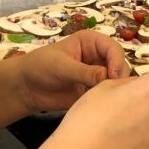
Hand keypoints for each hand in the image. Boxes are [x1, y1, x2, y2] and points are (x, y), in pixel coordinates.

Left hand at [14, 31, 129, 113]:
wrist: (27, 88)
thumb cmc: (40, 67)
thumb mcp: (62, 66)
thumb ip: (85, 72)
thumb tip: (108, 77)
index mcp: (91, 43)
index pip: (114, 49)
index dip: (117, 61)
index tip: (113, 77)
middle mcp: (99, 58)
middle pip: (120, 66)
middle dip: (119, 78)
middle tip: (110, 91)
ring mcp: (98, 76)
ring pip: (118, 82)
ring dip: (115, 90)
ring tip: (104, 99)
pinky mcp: (95, 92)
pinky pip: (109, 96)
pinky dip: (109, 101)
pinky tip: (102, 106)